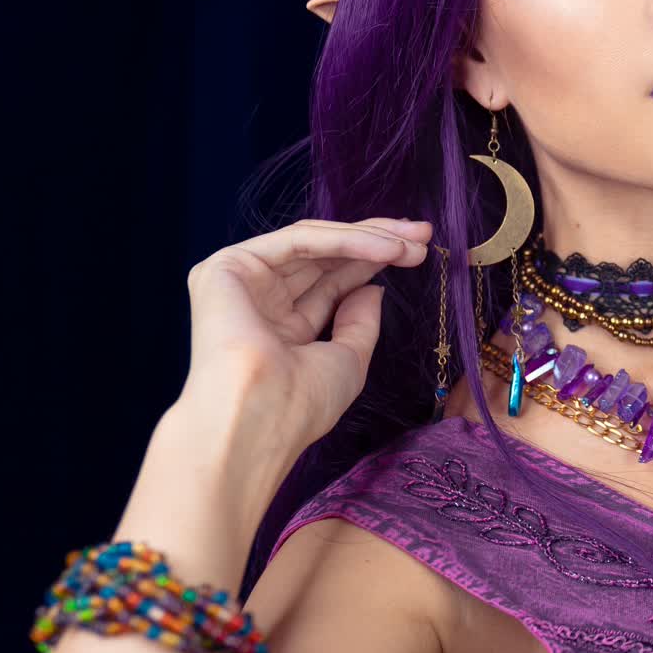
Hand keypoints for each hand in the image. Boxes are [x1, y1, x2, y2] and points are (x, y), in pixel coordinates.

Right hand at [175, 217, 432, 463]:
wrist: (261, 417)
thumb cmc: (302, 403)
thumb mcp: (347, 358)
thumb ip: (359, 321)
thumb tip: (374, 287)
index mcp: (280, 327)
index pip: (331, 281)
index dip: (373, 262)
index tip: (418, 252)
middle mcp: (259, 300)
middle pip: (324, 256)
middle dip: (378, 240)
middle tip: (424, 235)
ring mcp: (240, 282)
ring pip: (313, 242)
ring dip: (369, 236)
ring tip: (413, 242)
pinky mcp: (228, 266)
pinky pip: (297, 241)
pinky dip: (345, 240)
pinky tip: (386, 248)